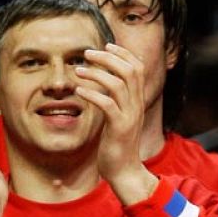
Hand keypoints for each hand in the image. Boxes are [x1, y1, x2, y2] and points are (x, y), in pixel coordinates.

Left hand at [75, 43, 156, 205]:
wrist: (125, 171)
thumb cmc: (117, 145)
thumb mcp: (120, 117)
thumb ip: (116, 100)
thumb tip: (103, 84)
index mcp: (138, 100)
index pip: (137, 67)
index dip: (123, 53)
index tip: (106, 45)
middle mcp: (137, 104)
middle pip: (129, 70)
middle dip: (109, 57)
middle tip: (88, 52)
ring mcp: (130, 115)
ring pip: (118, 84)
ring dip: (97, 73)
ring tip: (79, 71)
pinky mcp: (119, 127)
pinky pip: (107, 105)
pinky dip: (93, 94)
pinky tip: (79, 92)